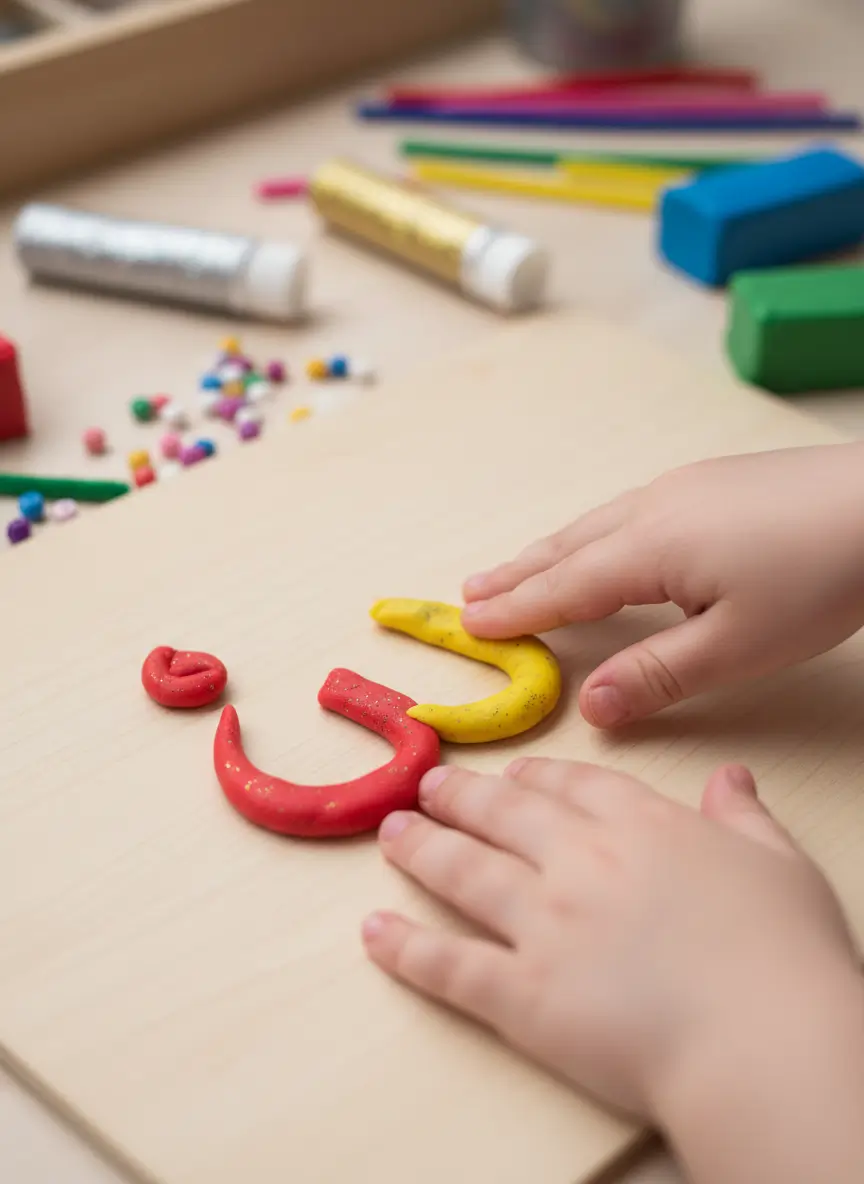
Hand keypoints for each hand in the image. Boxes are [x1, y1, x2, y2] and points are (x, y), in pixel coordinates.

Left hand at [363, 761, 863, 1182]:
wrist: (760, 1040)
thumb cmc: (783, 955)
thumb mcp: (780, 865)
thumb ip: (744, 816)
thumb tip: (729, 778)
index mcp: (642, 827)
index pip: (576, 786)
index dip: (537, 776)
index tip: (512, 772)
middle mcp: (580, 862)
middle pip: (506, 815)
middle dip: (462, 797)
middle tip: (428, 785)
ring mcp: (543, 925)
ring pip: (465, 873)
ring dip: (421, 849)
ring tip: (392, 833)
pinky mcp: (520, 994)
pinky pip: (449, 965)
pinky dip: (405, 947)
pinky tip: (373, 930)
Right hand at [461, 443, 863, 726]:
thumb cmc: (820, 577)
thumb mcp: (738, 646)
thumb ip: (658, 674)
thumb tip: (590, 705)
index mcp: (649, 549)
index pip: (564, 587)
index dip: (516, 609)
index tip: (468, 623)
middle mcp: (652, 508)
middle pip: (567, 547)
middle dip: (517, 573)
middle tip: (468, 591)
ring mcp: (682, 487)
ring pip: (595, 524)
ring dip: (549, 550)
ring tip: (515, 566)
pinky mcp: (710, 481)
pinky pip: (625, 511)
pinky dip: (590, 534)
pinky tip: (601, 543)